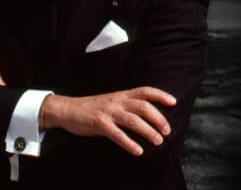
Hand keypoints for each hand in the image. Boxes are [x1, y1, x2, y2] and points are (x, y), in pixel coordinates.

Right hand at [41, 87, 175, 155]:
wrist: (66, 109)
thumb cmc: (90, 107)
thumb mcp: (110, 101)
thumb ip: (126, 105)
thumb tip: (146, 115)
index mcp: (121, 95)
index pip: (144, 91)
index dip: (160, 95)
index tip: (173, 102)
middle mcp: (116, 101)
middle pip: (144, 107)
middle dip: (159, 119)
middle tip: (167, 131)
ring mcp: (108, 112)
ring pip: (133, 120)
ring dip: (148, 131)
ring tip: (157, 141)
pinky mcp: (99, 123)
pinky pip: (117, 134)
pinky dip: (129, 143)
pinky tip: (137, 150)